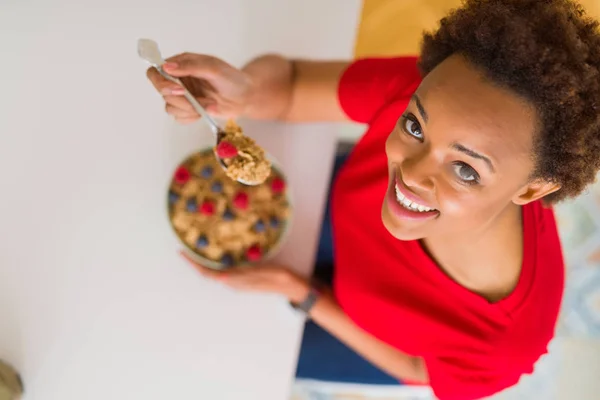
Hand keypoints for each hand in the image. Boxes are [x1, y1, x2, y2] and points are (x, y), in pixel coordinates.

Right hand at [146, 53, 254, 123]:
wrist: (245, 98)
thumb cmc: (232, 79)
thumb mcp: (213, 68)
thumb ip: (190, 66)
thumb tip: (166, 66)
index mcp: (181, 64)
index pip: (156, 71)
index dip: (161, 82)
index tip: (178, 90)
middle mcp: (178, 80)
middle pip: (161, 92)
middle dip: (179, 100)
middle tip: (195, 103)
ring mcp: (183, 96)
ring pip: (170, 108)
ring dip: (190, 110)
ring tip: (209, 105)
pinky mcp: (188, 110)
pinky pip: (179, 118)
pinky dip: (192, 118)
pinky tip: (205, 112)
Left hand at [181, 251, 309, 302]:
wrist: (290, 286)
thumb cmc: (277, 277)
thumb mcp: (259, 273)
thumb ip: (240, 275)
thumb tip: (219, 277)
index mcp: (234, 281)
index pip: (207, 274)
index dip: (193, 264)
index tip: (181, 253)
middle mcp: (232, 282)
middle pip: (207, 273)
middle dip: (195, 262)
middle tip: (185, 248)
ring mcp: (237, 281)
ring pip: (214, 271)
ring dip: (204, 262)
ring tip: (196, 249)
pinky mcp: (243, 277)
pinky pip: (224, 270)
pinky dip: (215, 262)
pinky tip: (217, 254)